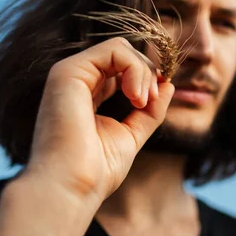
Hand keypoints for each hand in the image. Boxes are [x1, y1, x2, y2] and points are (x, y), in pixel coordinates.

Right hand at [19, 37, 174, 203]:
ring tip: (142, 101)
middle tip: (150, 102)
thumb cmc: (95, 170)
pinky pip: (113, 49)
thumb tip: (168, 85)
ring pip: (120, 48)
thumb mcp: (131, 135)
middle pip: (123, 55)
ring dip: (142, 71)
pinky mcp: (67, 72)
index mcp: (87, 94)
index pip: (122, 69)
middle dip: (147, 73)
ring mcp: (69, 74)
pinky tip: (135, 96)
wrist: (71, 188)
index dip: (146, 79)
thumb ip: (149, 110)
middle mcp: (77, 81)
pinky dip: (134, 68)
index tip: (154, 103)